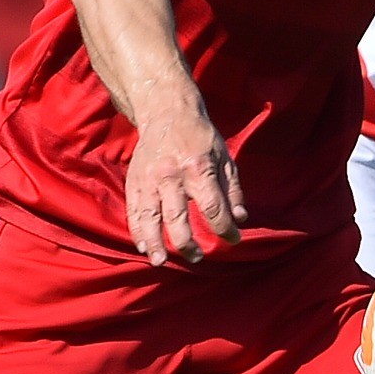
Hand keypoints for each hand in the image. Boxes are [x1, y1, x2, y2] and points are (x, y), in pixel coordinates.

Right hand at [123, 100, 246, 264]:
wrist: (166, 112)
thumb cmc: (200, 136)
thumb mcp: (225, 157)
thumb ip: (232, 190)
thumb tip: (240, 219)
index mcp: (198, 169)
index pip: (213, 209)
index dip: (225, 230)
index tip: (233, 240)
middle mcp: (171, 176)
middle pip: (177, 219)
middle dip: (188, 244)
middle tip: (197, 258)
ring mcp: (149, 179)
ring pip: (149, 218)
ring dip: (155, 243)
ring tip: (160, 261)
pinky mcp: (135, 180)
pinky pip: (134, 210)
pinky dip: (137, 230)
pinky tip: (143, 247)